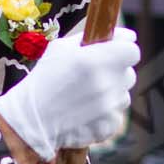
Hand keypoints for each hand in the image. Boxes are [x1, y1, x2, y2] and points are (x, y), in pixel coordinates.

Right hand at [0, 27, 139, 162]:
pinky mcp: (109, 127)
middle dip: (115, 72)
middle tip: (93, 75)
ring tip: (85, 96)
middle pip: (128, 74)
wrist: (31, 118)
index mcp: (97, 60)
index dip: (123, 50)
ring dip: (110, 93)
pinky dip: (104, 114)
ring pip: (122, 95)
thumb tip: (129, 36)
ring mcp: (110, 108)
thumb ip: (95, 38)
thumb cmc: (45, 77)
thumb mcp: (62, 47)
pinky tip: (84, 112)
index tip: (113, 53)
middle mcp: (107, 83)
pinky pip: (115, 115)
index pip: (133, 51)